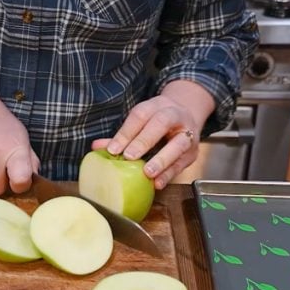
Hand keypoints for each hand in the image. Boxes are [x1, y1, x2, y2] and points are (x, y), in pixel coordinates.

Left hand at [93, 80, 213, 189]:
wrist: (186, 116)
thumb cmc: (157, 121)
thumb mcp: (141, 121)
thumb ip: (121, 135)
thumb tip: (96, 147)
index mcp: (157, 106)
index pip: (140, 116)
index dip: (126, 133)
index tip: (113, 149)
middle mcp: (175, 116)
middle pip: (161, 124)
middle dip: (144, 141)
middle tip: (129, 157)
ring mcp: (187, 134)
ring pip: (178, 144)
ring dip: (162, 159)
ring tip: (147, 172)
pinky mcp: (192, 152)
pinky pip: (182, 163)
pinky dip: (169, 174)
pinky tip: (158, 183)